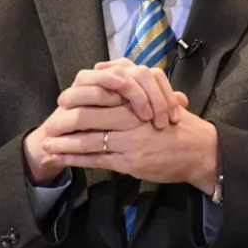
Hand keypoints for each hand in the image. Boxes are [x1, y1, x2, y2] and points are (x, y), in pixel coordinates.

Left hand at [40, 107, 218, 194]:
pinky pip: (98, 160)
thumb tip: (115, 85)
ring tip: (47, 145)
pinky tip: (64, 159)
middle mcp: (131, 120)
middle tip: (49, 124)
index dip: (79, 99)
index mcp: (137, 102)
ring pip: (90, 141)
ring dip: (66, 144)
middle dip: (66, 122)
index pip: (101, 97)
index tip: (62, 102)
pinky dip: (78, 159)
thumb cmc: (179, 126)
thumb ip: (139, 96)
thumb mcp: (161, 101)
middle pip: (90, 118)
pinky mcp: (130, 163)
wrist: (200, 151)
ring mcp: (129, 143)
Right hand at [90, 59, 185, 128]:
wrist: (67, 136)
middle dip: (156, 97)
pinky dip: (107, 78)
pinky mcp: (81, 80)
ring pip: (123, 71)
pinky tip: (119, 87)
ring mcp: (100, 74)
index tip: (176, 118)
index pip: (156, 77)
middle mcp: (117, 72)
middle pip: (143, 73)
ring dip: (136, 92)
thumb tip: (184, 100)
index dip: (168, 96)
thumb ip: (156, 107)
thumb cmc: (106, 129)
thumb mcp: (134, 122)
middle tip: (162, 122)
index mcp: (132, 78)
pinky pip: (95, 75)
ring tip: (146, 115)